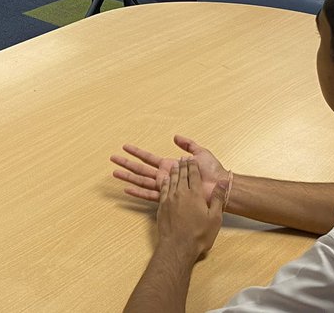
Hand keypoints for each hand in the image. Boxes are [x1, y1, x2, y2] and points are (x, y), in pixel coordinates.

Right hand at [111, 135, 229, 203]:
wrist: (220, 186)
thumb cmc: (212, 171)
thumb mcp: (199, 153)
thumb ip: (187, 145)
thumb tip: (175, 137)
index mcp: (170, 166)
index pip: (149, 158)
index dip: (137, 152)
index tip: (125, 146)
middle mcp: (165, 176)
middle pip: (141, 169)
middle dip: (126, 164)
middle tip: (112, 159)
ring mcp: (166, 187)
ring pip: (142, 181)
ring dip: (128, 177)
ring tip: (115, 173)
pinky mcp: (169, 197)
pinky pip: (151, 194)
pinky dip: (138, 193)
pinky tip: (127, 190)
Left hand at [155, 158, 224, 259]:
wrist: (178, 246)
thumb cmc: (199, 234)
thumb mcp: (215, 218)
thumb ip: (218, 198)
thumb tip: (223, 181)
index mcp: (195, 194)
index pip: (194, 175)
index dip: (193, 166)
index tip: (192, 159)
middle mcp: (181, 193)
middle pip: (181, 175)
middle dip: (183, 165)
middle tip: (183, 158)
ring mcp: (170, 199)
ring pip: (171, 180)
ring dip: (173, 171)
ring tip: (174, 165)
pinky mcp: (162, 206)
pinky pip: (163, 189)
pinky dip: (165, 182)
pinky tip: (165, 180)